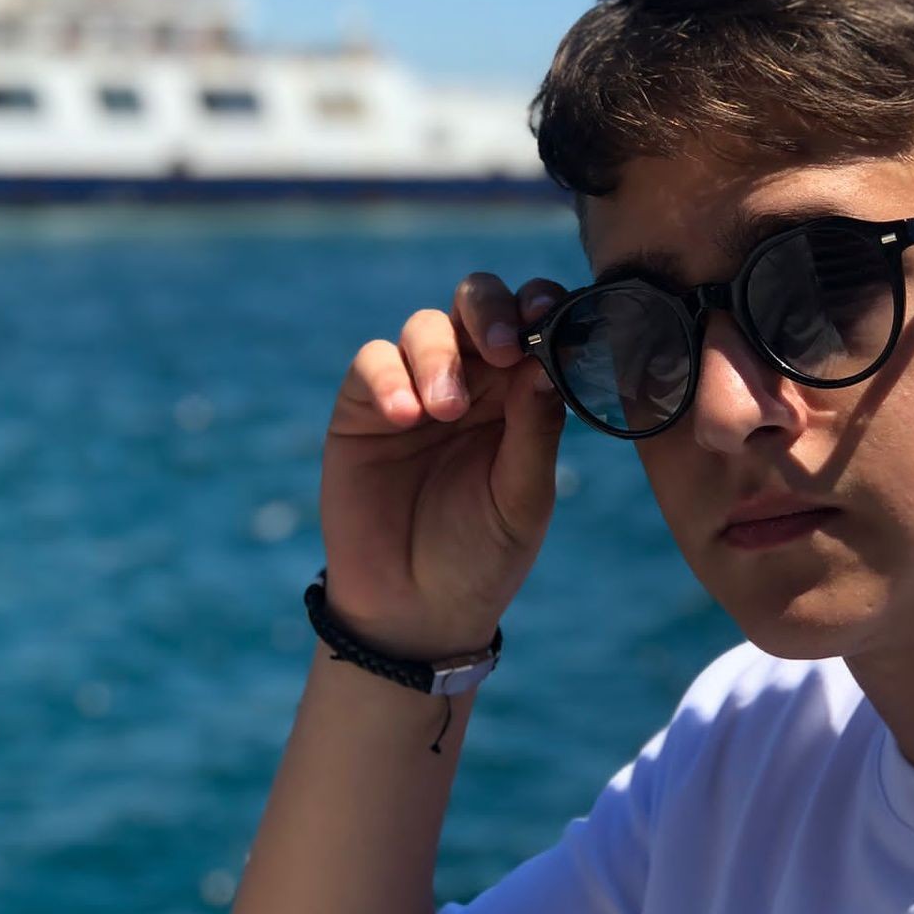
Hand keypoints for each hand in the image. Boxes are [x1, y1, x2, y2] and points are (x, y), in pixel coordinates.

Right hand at [318, 273, 568, 660]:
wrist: (414, 609)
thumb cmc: (482, 554)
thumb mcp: (522, 497)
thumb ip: (536, 429)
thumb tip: (546, 361)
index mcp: (521, 393)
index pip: (534, 324)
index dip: (542, 306)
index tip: (550, 317)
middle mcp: (471, 380)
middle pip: (478, 303)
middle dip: (490, 309)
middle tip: (502, 348)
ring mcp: (415, 387)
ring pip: (426, 326)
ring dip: (439, 355)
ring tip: (443, 411)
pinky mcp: (363, 408)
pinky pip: (372, 362)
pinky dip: (388, 377)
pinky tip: (404, 417)